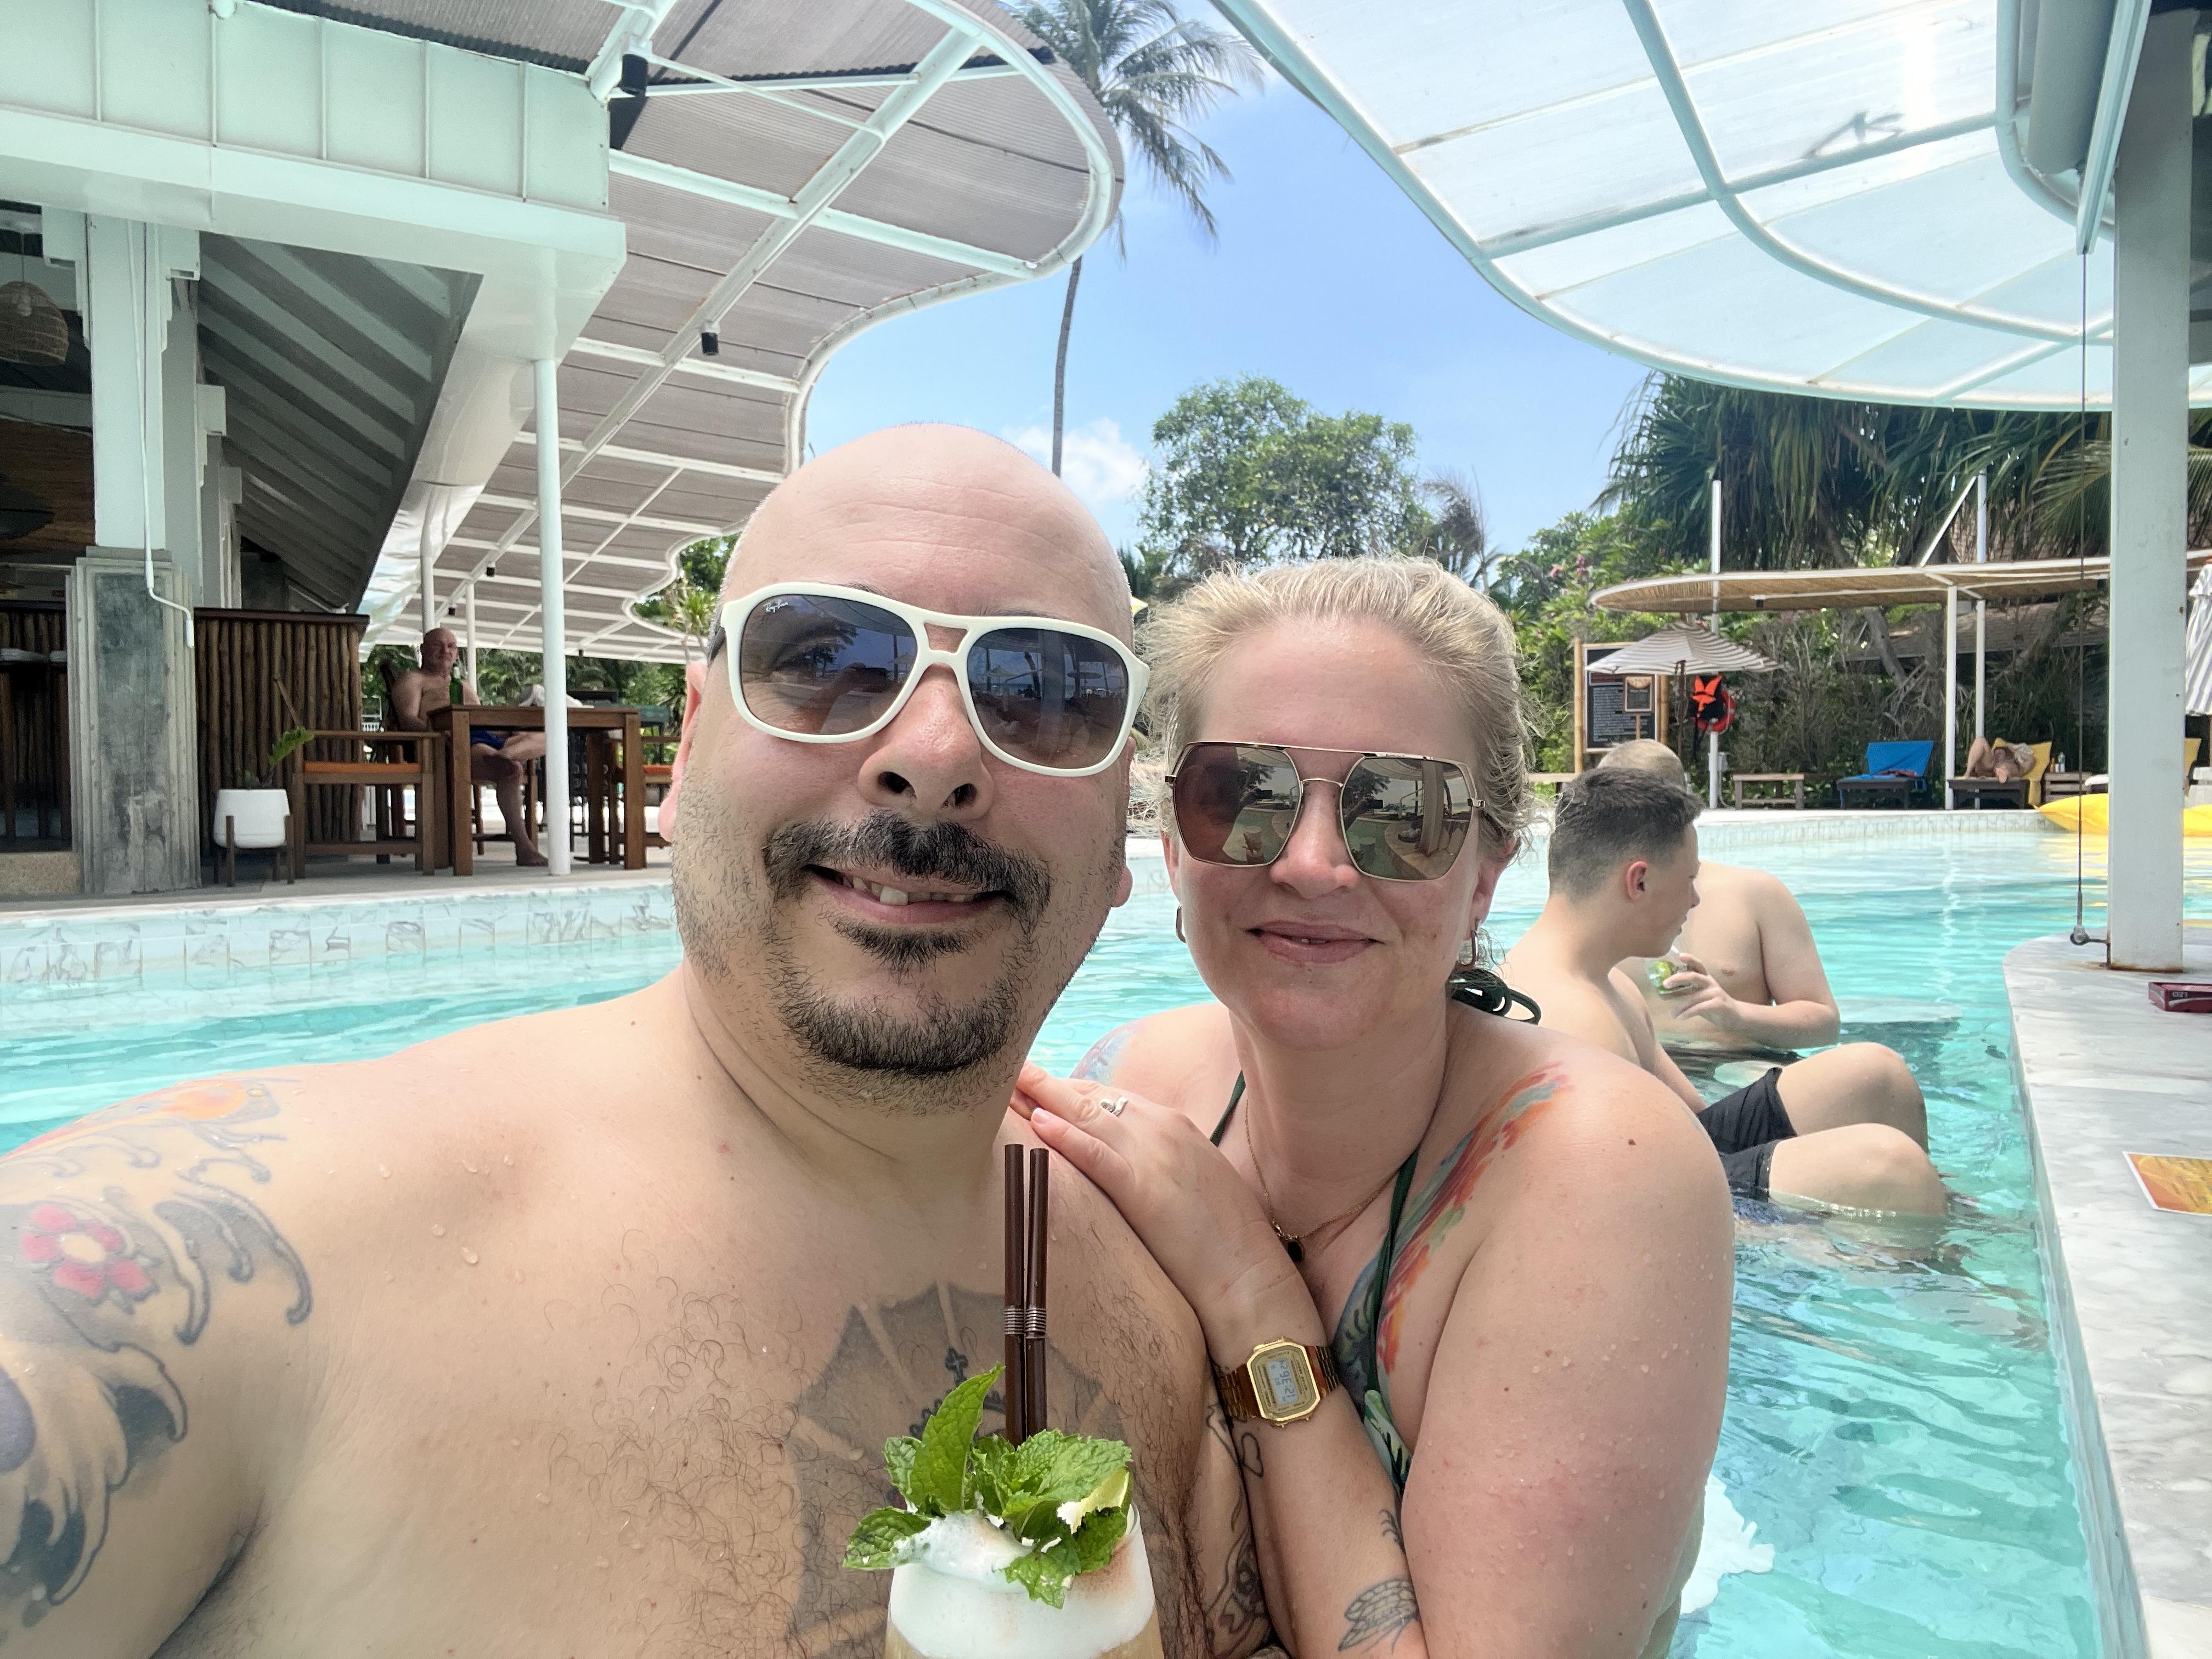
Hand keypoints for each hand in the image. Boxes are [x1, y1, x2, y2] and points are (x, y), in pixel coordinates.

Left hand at [1011, 1065, 1315, 1356]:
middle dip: (1046, 1086)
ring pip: (1088, 1115)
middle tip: (1006, 1074)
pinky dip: (1066, 1137)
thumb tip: (1121, 1162)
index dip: (1068, 1091)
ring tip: (1005, 1085)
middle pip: (1092, 1097)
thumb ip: (1158, 1161)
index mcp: (1174, 1125)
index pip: (1110, 1097)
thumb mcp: (1191, 1181)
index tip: (1035, 1086)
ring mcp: (1154, 1154)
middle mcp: (1163, 1128)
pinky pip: (1097, 1155)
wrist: (1248, 1273)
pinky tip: (1037, 1123)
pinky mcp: (1145, 1187)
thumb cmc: (1221, 1237)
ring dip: (1042, 1098)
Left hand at [1656, 951, 1744, 1031]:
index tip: (1680, 955)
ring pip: (1694, 997)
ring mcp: (1716, 993)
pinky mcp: (1719, 1004)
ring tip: (1672, 1014)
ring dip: (1680, 1007)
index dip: (1690, 959)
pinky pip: (1699, 1008)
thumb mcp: (1701, 997)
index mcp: (1706, 979)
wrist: (1736, 1017)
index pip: (1698, 965)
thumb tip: (1666, 993)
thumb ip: (1688, 992)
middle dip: (1678, 978)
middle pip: (1694, 976)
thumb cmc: (1714, 1006)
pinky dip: (1688, 1013)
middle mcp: (1711, 983)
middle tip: (1665, 984)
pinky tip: (1681, 1017)